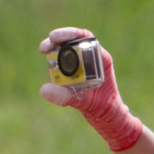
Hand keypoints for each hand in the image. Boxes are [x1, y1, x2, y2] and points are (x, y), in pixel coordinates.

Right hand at [36, 27, 143, 153]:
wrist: (109, 119)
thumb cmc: (106, 109)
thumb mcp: (87, 103)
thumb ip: (67, 97)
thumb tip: (44, 90)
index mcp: (101, 60)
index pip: (85, 39)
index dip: (70, 34)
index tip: (55, 37)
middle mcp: (91, 59)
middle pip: (72, 42)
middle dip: (57, 41)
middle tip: (44, 47)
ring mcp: (82, 66)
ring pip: (65, 52)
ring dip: (53, 51)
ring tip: (44, 52)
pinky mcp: (74, 75)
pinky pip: (62, 65)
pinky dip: (53, 63)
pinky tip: (49, 67)